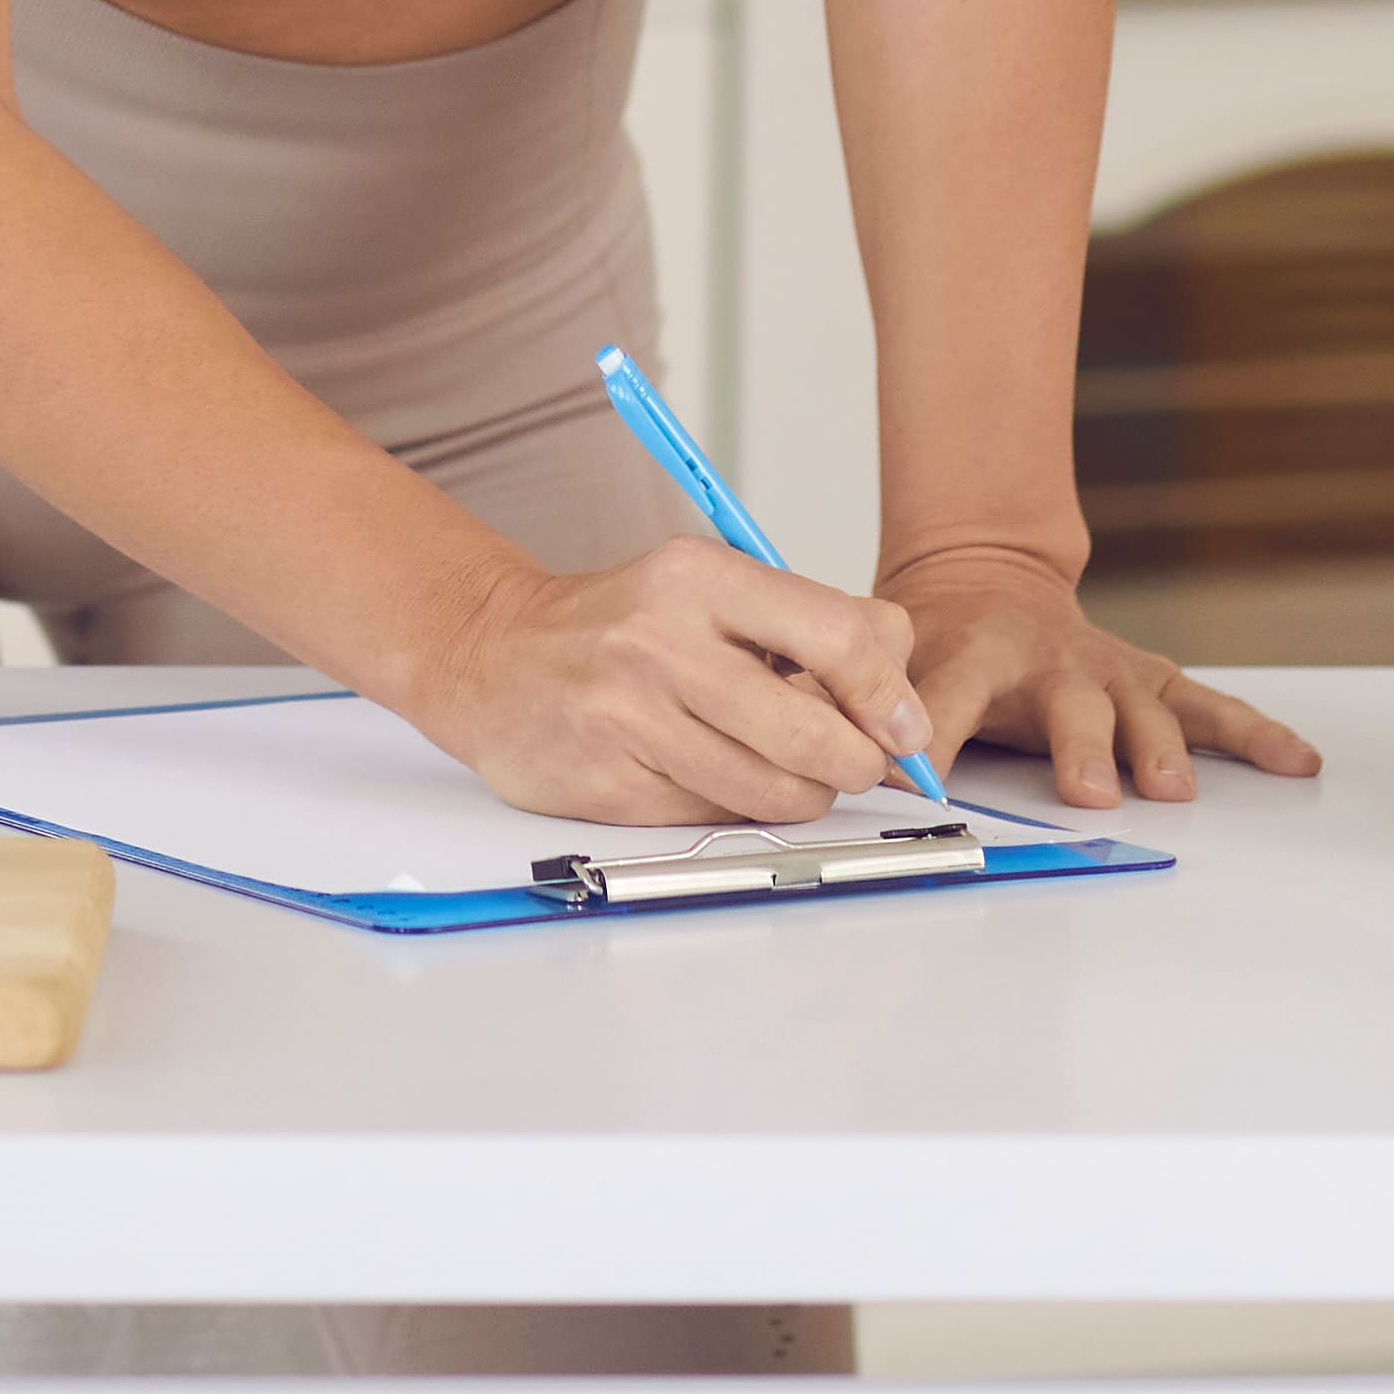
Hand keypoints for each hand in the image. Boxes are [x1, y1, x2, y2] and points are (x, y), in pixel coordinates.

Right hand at [400, 534, 933, 825]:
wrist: (490, 658)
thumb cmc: (620, 626)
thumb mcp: (708, 586)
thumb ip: (809, 622)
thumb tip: (901, 691)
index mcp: (698, 576)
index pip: (840, 639)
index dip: (890, 696)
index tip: (903, 725)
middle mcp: (661, 642)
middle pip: (817, 733)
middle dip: (857, 762)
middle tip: (855, 762)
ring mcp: (630, 718)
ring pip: (775, 791)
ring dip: (803, 794)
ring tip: (784, 770)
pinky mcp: (609, 784)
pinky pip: (717, 816)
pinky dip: (736, 807)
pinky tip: (713, 774)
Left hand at [886, 543, 1319, 808]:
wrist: (986, 581)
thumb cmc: (941, 640)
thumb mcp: (893, 658)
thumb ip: (868, 704)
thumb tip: (842, 764)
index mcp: (975, 654)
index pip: (952, 694)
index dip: (941, 734)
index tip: (929, 778)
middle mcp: (1051, 660)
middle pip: (1070, 707)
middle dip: (1081, 750)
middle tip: (1088, 792)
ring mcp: (1110, 671)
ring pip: (1143, 709)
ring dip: (1159, 749)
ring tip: (1172, 790)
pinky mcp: (1153, 683)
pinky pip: (1211, 709)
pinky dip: (1256, 735)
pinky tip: (1297, 761)